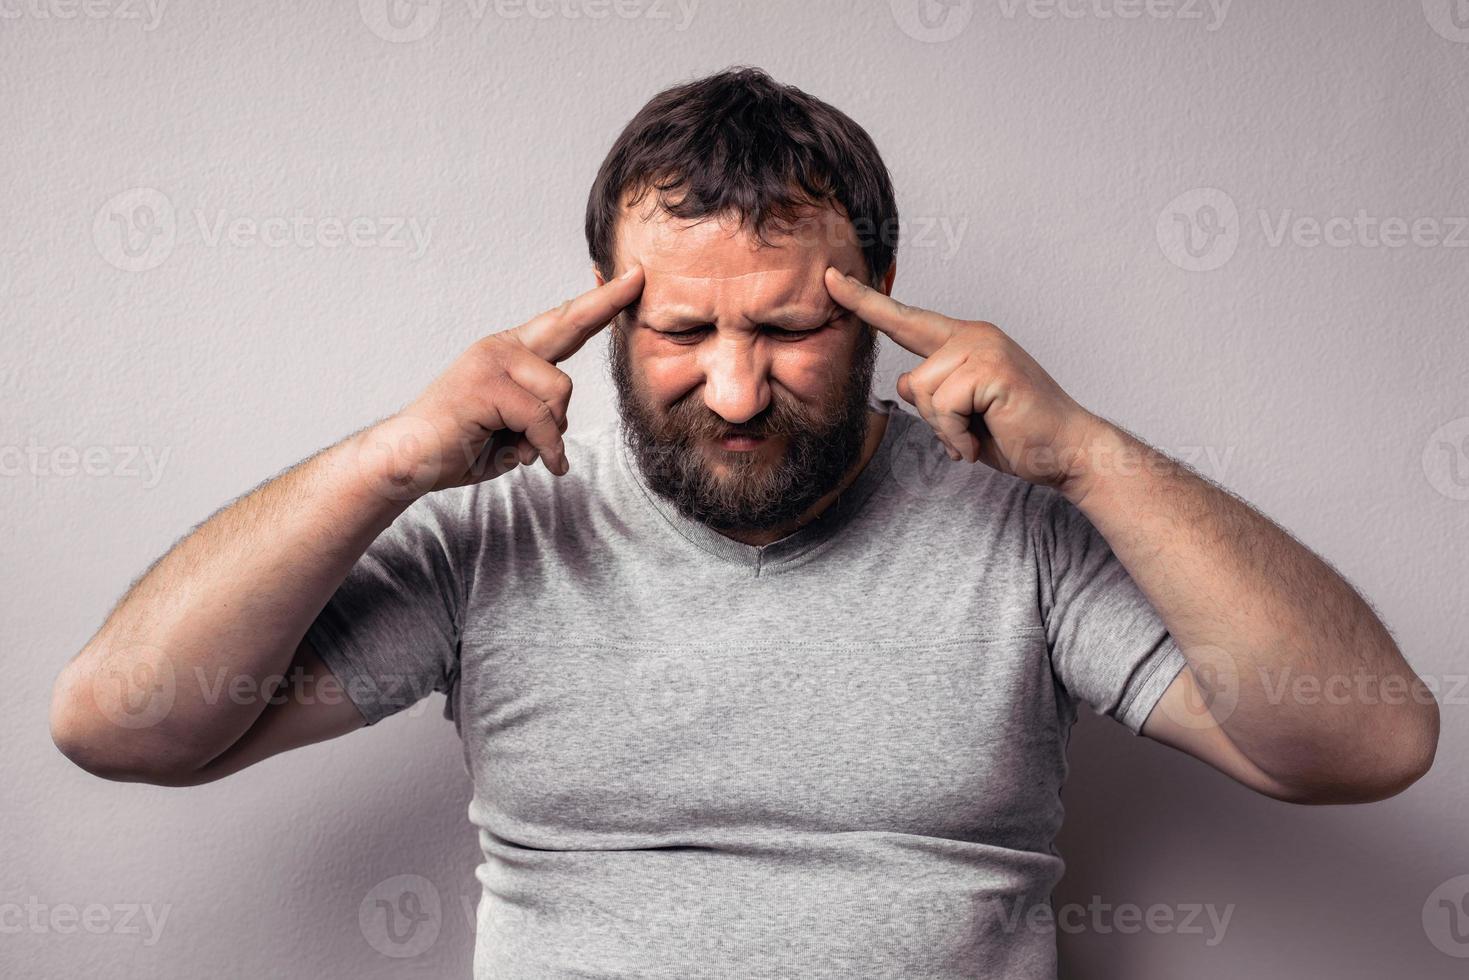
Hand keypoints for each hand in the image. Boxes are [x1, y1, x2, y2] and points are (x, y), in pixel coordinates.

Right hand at [359, 266, 644, 498]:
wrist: (408, 459)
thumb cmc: (459, 445)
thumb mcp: (513, 431)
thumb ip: (541, 419)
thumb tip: (559, 431)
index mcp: (511, 353)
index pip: (562, 323)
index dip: (598, 303)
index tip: (629, 279)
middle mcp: (502, 348)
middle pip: (569, 325)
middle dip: (606, 302)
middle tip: (638, 277)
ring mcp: (492, 361)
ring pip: (559, 393)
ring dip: (549, 432)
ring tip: (519, 446)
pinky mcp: (485, 385)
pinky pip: (540, 419)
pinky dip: (541, 448)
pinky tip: (526, 461)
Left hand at [824, 267, 1103, 495]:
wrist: (1065, 451)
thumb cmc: (1018, 434)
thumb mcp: (961, 414)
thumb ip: (931, 393)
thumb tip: (904, 380)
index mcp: (964, 341)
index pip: (905, 319)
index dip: (865, 301)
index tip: (832, 279)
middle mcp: (973, 336)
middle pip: (910, 379)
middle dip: (933, 418)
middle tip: (970, 431)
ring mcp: (984, 348)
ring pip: (923, 393)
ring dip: (947, 428)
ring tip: (979, 432)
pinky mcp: (992, 369)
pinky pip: (943, 406)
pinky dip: (958, 434)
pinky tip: (983, 439)